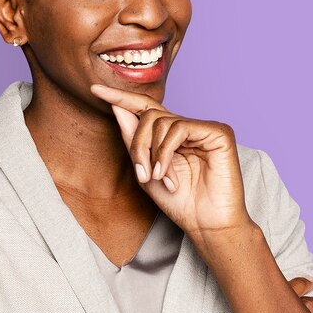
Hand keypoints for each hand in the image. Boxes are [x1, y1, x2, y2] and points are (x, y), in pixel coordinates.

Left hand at [91, 84, 248, 235]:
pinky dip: (165, 152)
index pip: (144, 107)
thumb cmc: (180, 202)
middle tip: (140, 173)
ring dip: (151, 153)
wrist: (206, 224)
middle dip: (137, 143)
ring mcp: (203, 128)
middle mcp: (187, 127)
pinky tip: (166, 174)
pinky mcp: (218, 132)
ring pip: (161, 121)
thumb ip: (132, 140)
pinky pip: (179, 128)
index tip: (94, 89)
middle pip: (148, 114)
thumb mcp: (145, 171)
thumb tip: (117, 107)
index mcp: (171, 135)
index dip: (120, 97)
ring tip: (157, 178)